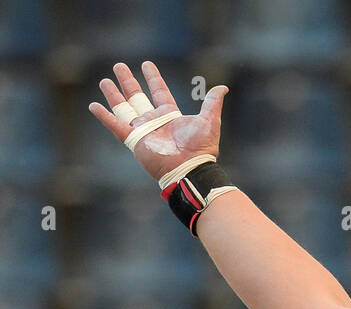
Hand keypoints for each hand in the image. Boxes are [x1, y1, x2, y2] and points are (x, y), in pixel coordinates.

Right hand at [88, 60, 227, 182]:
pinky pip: (115, 125)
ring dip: (114, 94)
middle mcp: (155, 121)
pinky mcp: (133, 140)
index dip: (153, 78)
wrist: (189, 168)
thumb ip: (212, 103)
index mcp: (171, 116)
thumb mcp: (209, 121)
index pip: (160, 91)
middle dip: (128, 82)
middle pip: (138, 96)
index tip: (146, 64)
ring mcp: (143, 130)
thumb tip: (223, 87)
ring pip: (124, 108)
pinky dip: (104, 116)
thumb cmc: (200, 148)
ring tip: (104, 81)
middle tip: (119, 66)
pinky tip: (94, 106)